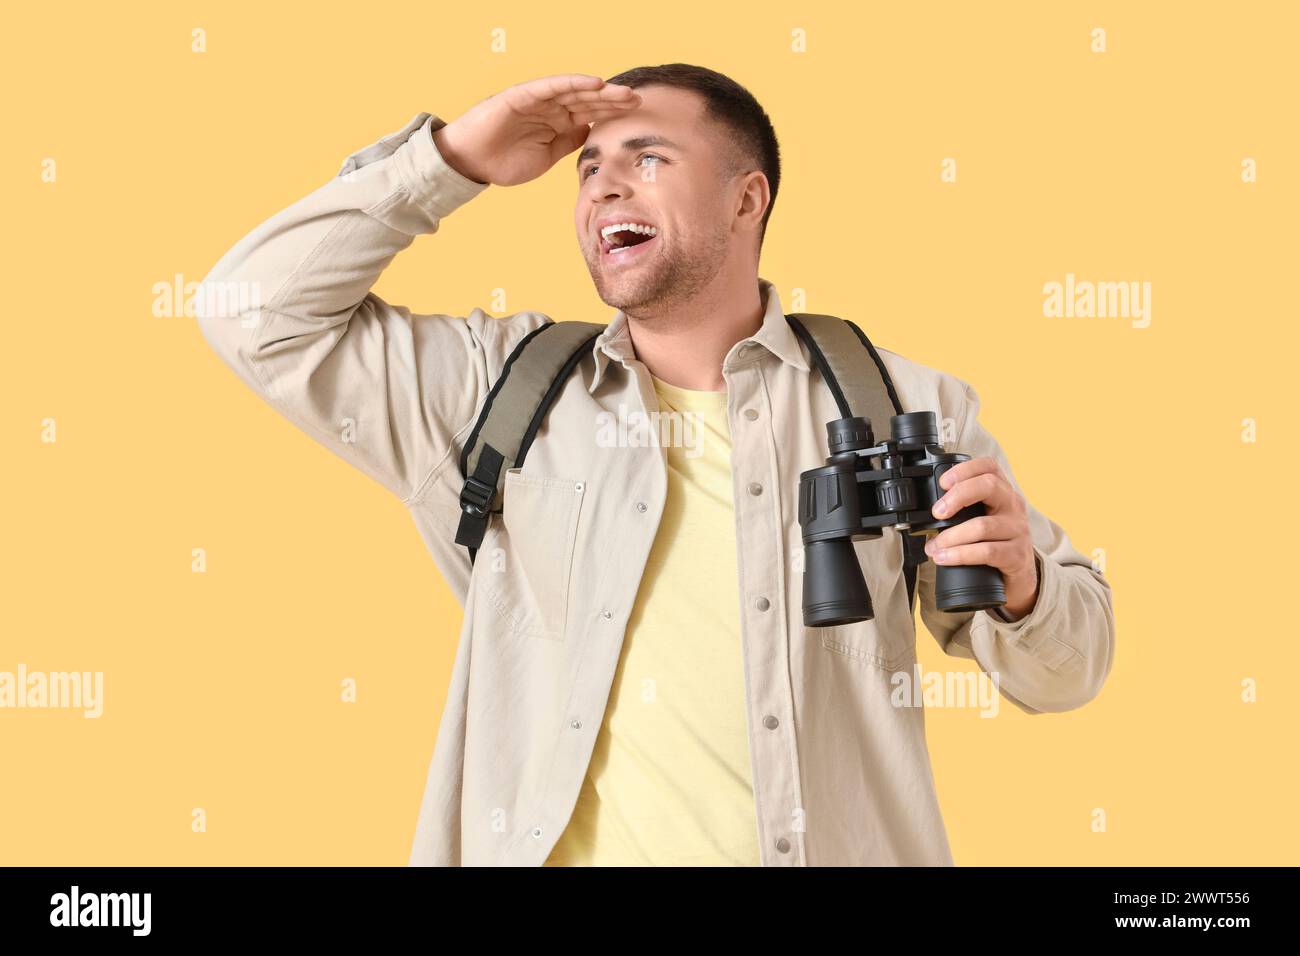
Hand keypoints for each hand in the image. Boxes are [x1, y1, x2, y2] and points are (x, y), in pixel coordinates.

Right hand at [431, 74, 641, 186]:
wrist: (472, 162)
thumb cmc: (505, 161)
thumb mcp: (547, 157)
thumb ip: (569, 142)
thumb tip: (592, 133)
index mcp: (557, 123)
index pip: (591, 114)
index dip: (613, 113)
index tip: (638, 115)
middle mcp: (551, 107)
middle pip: (588, 100)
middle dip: (614, 100)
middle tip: (639, 100)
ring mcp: (539, 99)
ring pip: (575, 90)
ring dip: (600, 90)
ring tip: (624, 92)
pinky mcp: (524, 94)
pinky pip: (553, 85)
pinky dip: (574, 82)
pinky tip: (595, 83)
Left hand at [924, 457, 1039, 619]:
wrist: (1018, 576)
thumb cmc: (994, 543)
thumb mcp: (982, 519)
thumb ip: (960, 512)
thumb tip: (922, 518)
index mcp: (1002, 492)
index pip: (989, 466)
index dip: (964, 469)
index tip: (943, 482)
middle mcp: (1013, 506)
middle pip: (988, 485)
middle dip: (957, 496)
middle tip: (937, 512)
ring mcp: (1018, 530)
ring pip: (982, 525)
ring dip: (951, 536)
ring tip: (934, 546)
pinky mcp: (1016, 555)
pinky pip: (987, 551)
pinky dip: (960, 555)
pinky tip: (944, 558)